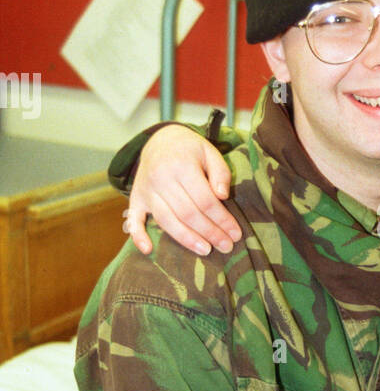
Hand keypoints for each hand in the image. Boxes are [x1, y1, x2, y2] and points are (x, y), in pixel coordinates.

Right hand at [124, 125, 241, 255]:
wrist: (160, 140)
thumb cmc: (190, 149)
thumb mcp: (210, 152)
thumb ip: (220, 172)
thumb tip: (223, 196)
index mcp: (182, 165)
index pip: (205, 200)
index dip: (222, 219)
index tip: (235, 233)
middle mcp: (161, 178)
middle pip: (188, 213)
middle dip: (210, 233)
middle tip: (227, 247)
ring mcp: (146, 190)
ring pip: (167, 220)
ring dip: (186, 239)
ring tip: (205, 250)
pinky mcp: (136, 198)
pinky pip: (134, 219)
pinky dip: (138, 235)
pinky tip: (148, 250)